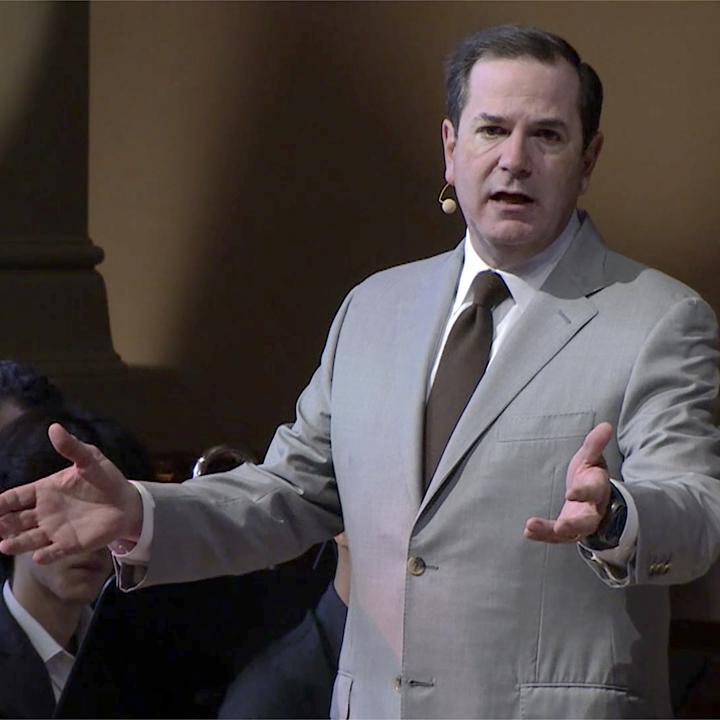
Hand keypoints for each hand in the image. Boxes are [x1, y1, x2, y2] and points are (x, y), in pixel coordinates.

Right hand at [0, 423, 142, 563]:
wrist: (127, 501)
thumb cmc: (105, 479)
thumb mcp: (90, 459)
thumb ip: (71, 447)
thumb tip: (54, 428)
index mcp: (45, 491)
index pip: (15, 497)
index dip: (1, 503)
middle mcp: (45, 512)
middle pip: (15, 520)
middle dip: (2, 524)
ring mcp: (56, 530)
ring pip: (30, 539)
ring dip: (17, 543)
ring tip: (4, 546)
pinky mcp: (72, 543)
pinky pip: (55, 551)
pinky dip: (47, 555)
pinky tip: (39, 556)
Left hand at [524, 422, 612, 543]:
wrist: (594, 497)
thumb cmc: (590, 474)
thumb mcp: (591, 458)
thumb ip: (595, 444)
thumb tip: (605, 426)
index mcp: (598, 489)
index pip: (594, 491)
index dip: (584, 492)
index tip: (571, 493)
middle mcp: (592, 510)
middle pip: (587, 520)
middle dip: (575, 524)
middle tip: (562, 526)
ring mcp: (579, 524)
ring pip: (570, 533)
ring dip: (552, 532)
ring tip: (532, 527)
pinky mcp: (567, 531)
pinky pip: (555, 537)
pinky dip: (542, 535)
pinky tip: (527, 532)